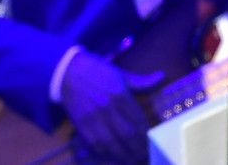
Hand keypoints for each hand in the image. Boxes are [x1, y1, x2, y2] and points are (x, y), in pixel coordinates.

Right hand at [60, 50, 160, 164]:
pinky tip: (113, 155)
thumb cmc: (95, 71)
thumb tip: (161, 77)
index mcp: (119, 94)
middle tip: (146, 156)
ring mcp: (93, 117)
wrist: (66, 71)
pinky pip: (95, 144)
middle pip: (128, 135)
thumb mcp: (119, 73)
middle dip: (139, 149)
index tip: (153, 144)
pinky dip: (105, 153)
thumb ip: (141, 81)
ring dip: (123, 155)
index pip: (138, 121)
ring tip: (132, 160)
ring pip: (112, 143)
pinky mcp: (81, 124)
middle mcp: (107, 107)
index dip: (147, 136)